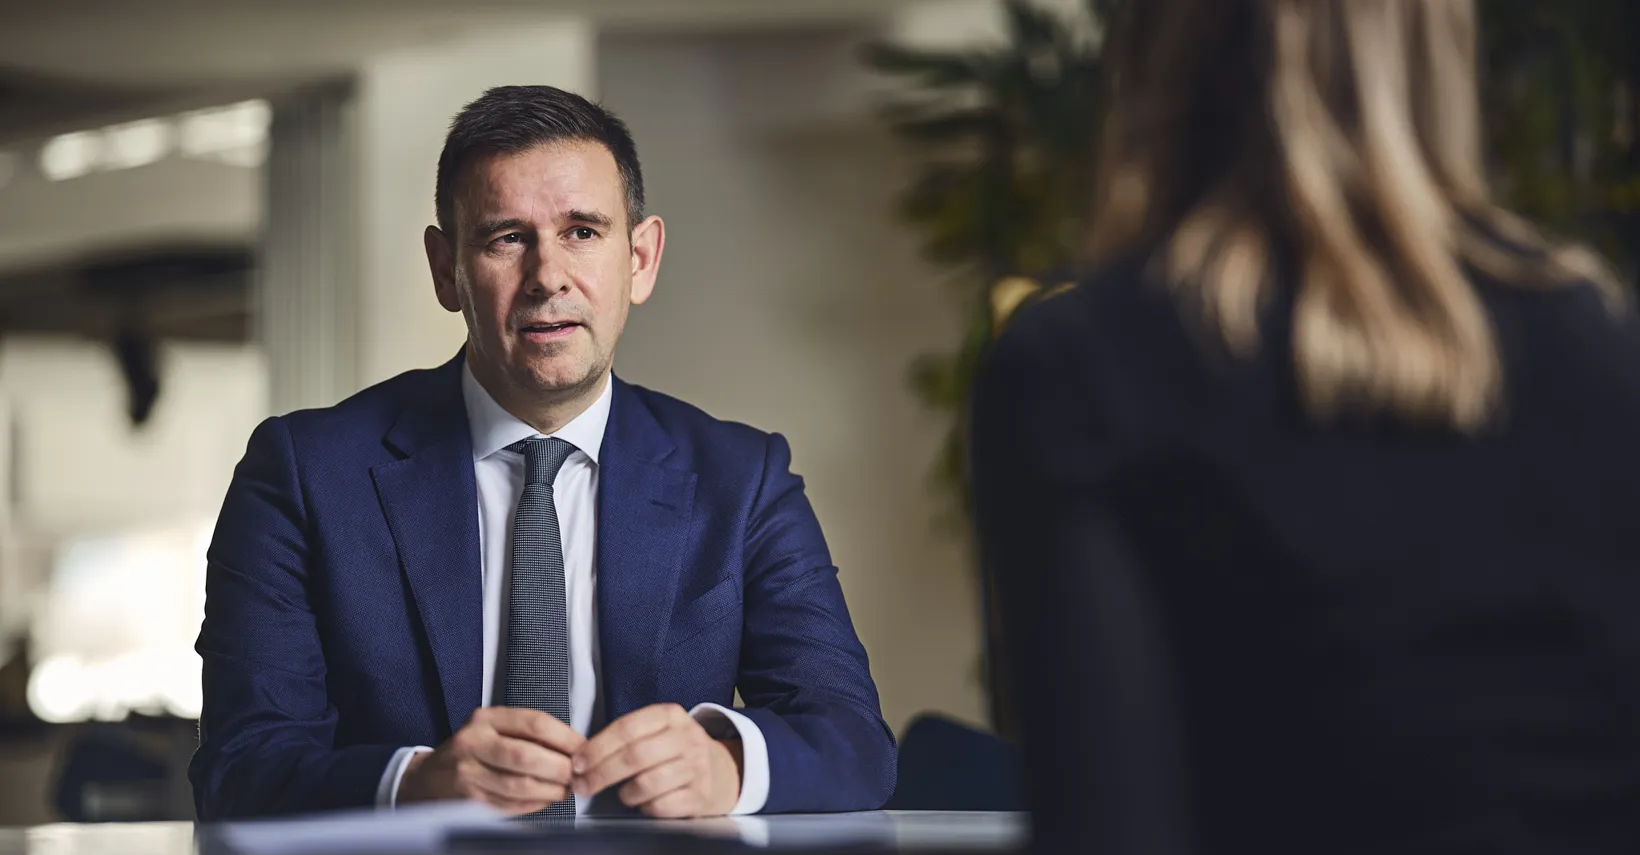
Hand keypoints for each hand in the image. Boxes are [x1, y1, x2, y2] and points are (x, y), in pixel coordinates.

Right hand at [398, 706, 585, 814]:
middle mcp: (474, 742)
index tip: (583, 749)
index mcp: (486, 719)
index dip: (565, 738)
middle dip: (559, 768)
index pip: (535, 723)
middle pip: (527, 755)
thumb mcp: (493, 729)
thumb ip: (528, 733)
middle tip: (576, 774)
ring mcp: (468, 773)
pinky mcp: (469, 800)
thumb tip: (574, 747)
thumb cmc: (471, 751)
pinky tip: (544, 800)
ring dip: (550, 790)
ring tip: (564, 789)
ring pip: (520, 785)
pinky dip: (534, 805)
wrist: (427, 779)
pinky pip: (511, 805)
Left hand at [571, 703, 742, 817]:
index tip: (578, 763)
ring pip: (647, 784)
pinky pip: (661, 806)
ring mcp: (697, 766)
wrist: (720, 771)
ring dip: (625, 793)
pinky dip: (645, 807)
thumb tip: (583, 758)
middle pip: (634, 756)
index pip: (627, 728)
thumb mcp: (656, 731)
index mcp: (670, 716)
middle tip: (583, 784)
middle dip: (601, 773)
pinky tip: (645, 802)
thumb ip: (625, 737)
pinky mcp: (700, 794)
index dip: (597, 747)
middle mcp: (687, 737)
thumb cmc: (674, 751)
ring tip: (623, 794)